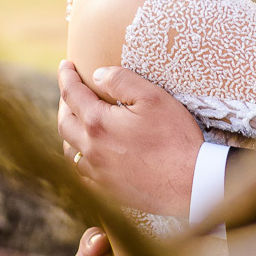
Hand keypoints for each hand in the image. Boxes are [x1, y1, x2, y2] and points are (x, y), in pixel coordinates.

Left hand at [57, 60, 201, 218]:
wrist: (190, 183)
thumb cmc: (175, 138)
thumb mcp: (154, 98)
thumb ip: (122, 81)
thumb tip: (98, 75)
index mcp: (98, 123)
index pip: (72, 95)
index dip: (66, 77)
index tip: (65, 65)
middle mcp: (92, 149)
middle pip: (65, 123)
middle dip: (64, 104)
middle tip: (71, 91)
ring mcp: (98, 173)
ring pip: (70, 151)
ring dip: (70, 132)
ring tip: (79, 122)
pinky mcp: (108, 190)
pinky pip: (82, 173)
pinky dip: (81, 158)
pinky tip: (92, 154)